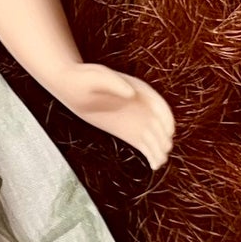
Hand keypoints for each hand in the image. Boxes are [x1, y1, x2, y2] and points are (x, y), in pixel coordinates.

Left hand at [54, 64, 174, 170]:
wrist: (72, 87)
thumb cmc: (85, 78)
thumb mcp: (98, 76)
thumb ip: (115, 83)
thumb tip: (131, 94)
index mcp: (140, 89)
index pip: (159, 106)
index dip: (165, 118)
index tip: (168, 131)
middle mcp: (143, 106)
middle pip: (159, 124)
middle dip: (163, 137)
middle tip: (162, 151)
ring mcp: (136, 120)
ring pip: (155, 137)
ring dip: (160, 149)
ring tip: (158, 162)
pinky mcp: (128, 131)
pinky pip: (144, 144)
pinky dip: (151, 154)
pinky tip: (154, 164)